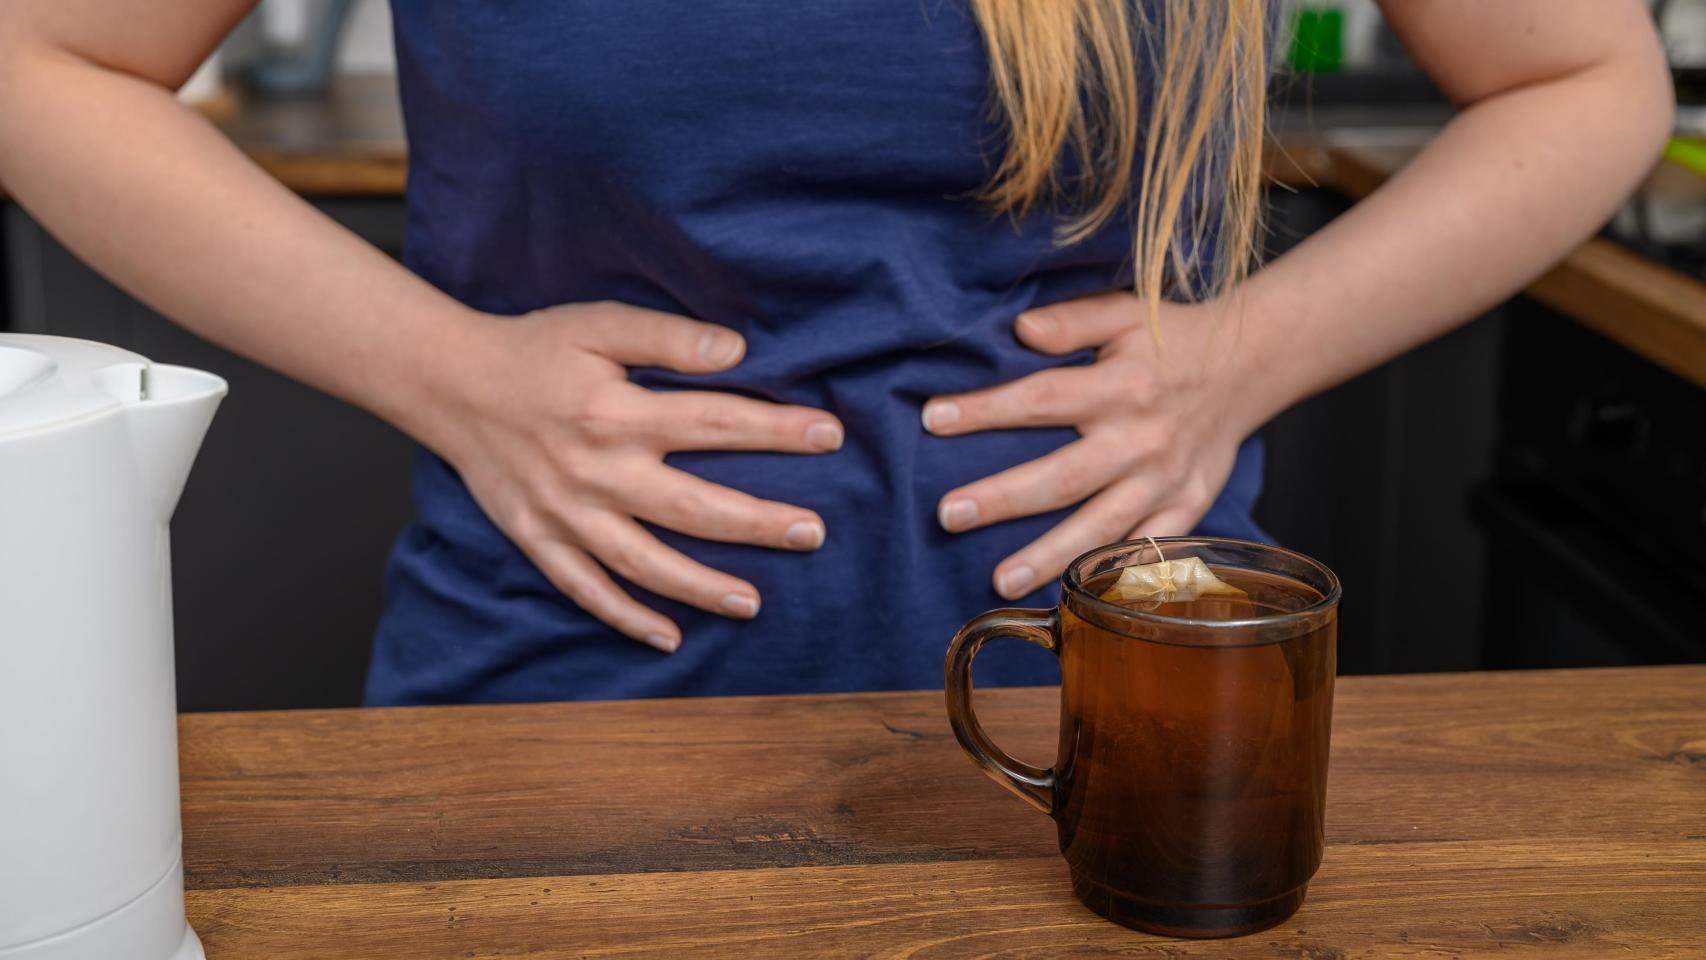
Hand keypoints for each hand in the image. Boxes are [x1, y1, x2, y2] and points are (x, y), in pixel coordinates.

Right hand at [418, 302, 843, 651]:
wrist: (448, 382)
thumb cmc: (532, 349)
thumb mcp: (598, 325)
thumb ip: (667, 336)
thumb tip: (737, 349)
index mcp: (616, 412)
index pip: (714, 423)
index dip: (775, 431)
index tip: (830, 437)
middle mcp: (596, 471)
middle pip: (692, 507)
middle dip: (758, 523)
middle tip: (813, 533)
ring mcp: (566, 514)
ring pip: (644, 563)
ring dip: (701, 588)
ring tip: (755, 602)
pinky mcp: (539, 539)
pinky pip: (586, 589)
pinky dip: (626, 618)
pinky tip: (669, 637)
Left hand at [923, 293, 1259, 599]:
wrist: (1251, 364)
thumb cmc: (1171, 339)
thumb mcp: (1125, 313)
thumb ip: (1072, 322)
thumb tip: (1020, 329)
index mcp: (1121, 387)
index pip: (1041, 399)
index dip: (986, 410)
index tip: (933, 420)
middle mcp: (1142, 440)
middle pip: (1063, 476)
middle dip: (1003, 498)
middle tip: (948, 514)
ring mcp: (1166, 482)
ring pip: (1101, 528)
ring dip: (1048, 557)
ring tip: (998, 581)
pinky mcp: (1187, 508)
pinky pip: (1147, 552)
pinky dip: (1112, 578)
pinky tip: (1073, 597)